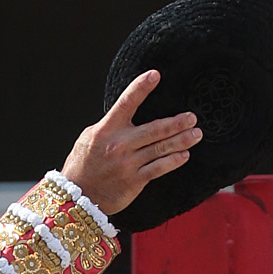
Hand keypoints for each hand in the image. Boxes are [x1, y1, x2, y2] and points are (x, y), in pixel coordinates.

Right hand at [60, 71, 201, 217]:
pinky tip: (184, 155)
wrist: (77, 198)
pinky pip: (159, 168)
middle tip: (191, 117)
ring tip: (196, 133)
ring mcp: (128, 164)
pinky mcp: (134, 181)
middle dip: (177, 122)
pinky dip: (174, 161)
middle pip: (155, 129)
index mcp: (107, 129)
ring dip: (182, 140)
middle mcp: (119, 145)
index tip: (155, 75)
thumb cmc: (83, 165)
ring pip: (161, 148)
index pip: (126, 102)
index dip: (141, 87)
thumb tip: (127, 112)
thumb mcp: (89, 138)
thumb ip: (110, 125)